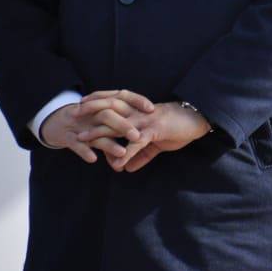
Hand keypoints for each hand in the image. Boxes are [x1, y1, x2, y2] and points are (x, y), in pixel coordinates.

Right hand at [39, 101, 141, 162]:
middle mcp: (92, 114)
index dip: (137, 101)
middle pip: (109, 114)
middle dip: (124, 126)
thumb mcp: (104, 119)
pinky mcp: (66, 137)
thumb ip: (122, 123)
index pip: (122, 97)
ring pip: (95, 132)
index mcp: (103, 106)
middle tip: (138, 136)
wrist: (54, 123)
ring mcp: (80, 125)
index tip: (152, 108)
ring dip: (109, 144)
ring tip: (122, 153)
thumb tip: (146, 134)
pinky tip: (94, 159)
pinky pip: (76, 144)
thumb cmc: (88, 122)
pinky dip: (84, 151)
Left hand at [76, 91, 209, 171]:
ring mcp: (145, 121)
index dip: (98, 102)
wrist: (199, 120)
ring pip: (116, 125)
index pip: (114, 103)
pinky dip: (124, 154)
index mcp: (140, 111)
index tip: (81, 106)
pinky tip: (115, 164)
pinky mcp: (154, 131)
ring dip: (98, 133)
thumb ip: (140, 155)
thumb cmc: (179, 127)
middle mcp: (139, 113)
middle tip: (72, 115)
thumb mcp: (157, 143)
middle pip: (110, 109)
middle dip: (90, 111)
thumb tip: (126, 168)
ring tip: (82, 139)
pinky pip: (135, 144)